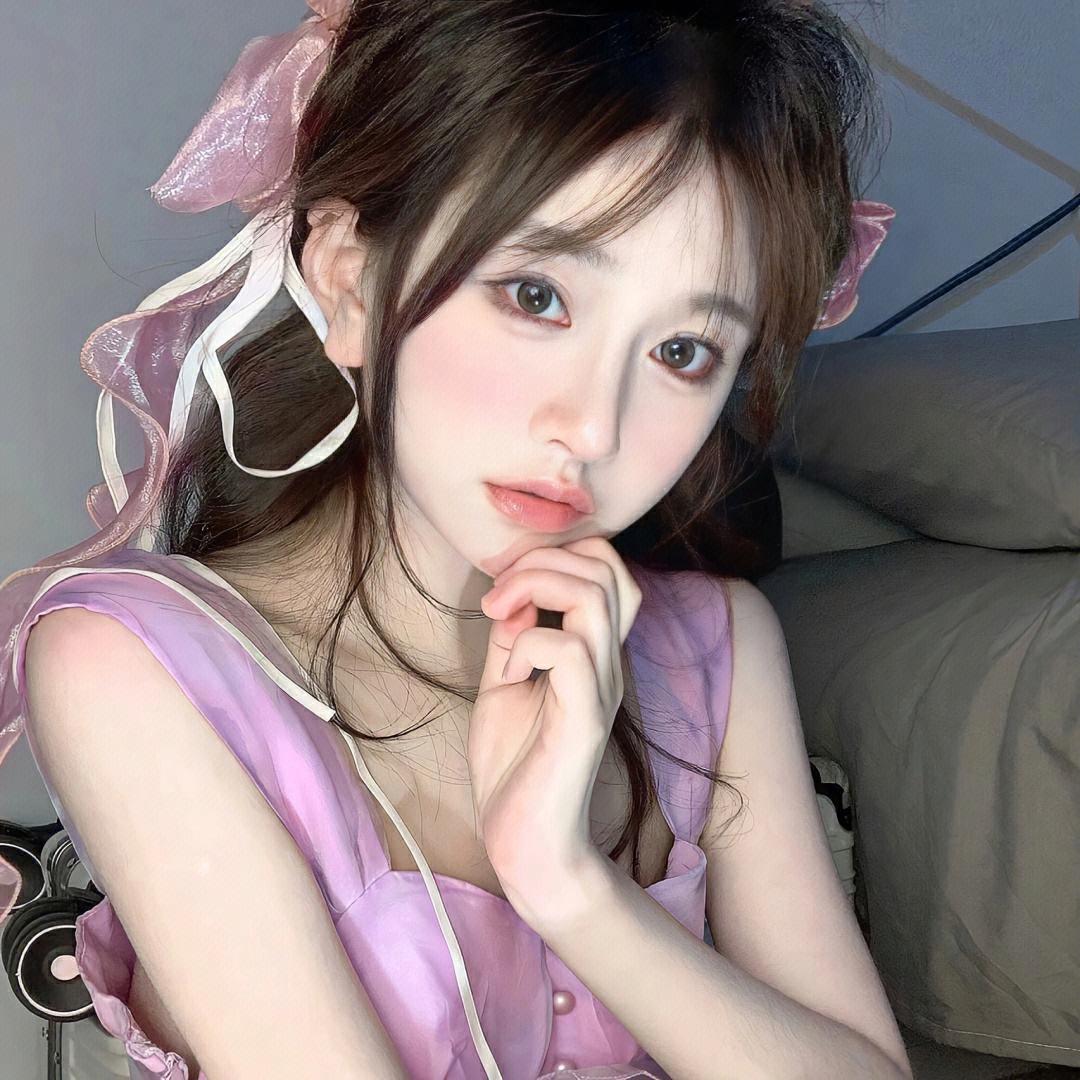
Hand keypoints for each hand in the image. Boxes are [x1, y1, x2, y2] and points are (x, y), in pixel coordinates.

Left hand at [469, 536, 642, 906]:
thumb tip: (509, 597)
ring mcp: (599, 687)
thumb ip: (511, 639)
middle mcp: (605, 662)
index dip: (556, 554)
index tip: (504, 587)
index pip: (606, 567)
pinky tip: (509, 671)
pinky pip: (567, 648)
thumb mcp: (503, 686)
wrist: (527, 844)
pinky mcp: (584, 718)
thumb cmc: (515, 768)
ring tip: (499, 617)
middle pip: (608, 566)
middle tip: (499, 596)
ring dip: (534, 587)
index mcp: (591, 652)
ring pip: (594, 594)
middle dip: (542, 559)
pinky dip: (527, 643)